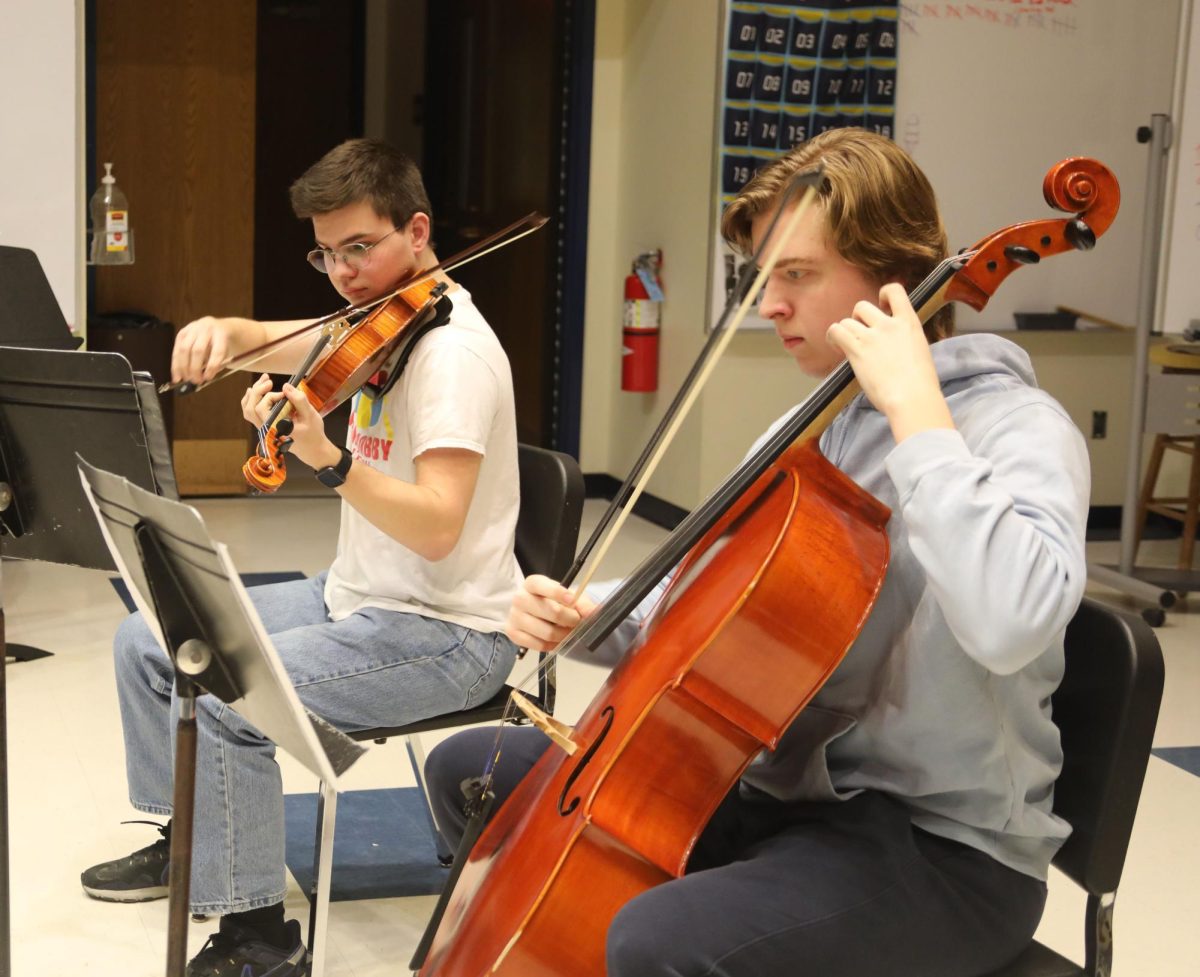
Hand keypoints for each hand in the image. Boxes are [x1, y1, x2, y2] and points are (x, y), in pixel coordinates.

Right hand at [172, 316, 232, 383]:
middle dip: (195, 368)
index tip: (207, 378)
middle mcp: (207, 329)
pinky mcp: (182, 332)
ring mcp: (193, 329)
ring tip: (186, 379)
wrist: (219, 327)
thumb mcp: (227, 352)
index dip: (212, 366)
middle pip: (198, 350)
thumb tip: (203, 378)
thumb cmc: (223, 343)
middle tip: (196, 381)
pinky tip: (176, 375)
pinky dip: (175, 364)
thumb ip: (217, 364)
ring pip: (184, 349)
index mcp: (222, 334)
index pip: (217, 351)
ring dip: (183, 367)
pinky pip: (176, 349)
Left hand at [241, 375, 339, 471]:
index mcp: (275, 428)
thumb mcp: (310, 415)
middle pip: (250, 408)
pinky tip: (256, 392)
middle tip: (268, 380)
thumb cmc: (313, 433)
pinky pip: (252, 414)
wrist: (313, 449)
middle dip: (258, 391)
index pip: (261, 409)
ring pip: (248, 411)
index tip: (284, 393)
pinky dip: (252, 401)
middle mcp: (266, 430)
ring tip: (262, 382)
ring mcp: (264, 429)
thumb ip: (299, 400)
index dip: (269, 396)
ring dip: (253, 395)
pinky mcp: (266, 426)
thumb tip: (286, 386)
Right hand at [506, 574, 597, 651]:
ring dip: (564, 634)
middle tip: (577, 621)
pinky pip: (539, 645)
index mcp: (532, 583)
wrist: (533, 613)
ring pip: (548, 632)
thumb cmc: (551, 601)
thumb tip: (593, 613)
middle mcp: (520, 598)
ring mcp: (514, 617)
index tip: (572, 600)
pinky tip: (557, 639)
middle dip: (571, 619)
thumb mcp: (567, 596)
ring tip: (569, 631)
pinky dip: (553, 645)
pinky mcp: (513, 633)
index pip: (542, 586)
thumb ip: (581, 602)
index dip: (558, 593)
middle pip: (551, 611)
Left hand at [826, 283, 953, 442]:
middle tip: (860, 335)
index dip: (883, 294)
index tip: (881, 307)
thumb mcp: (919, 351)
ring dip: (845, 332)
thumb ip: (905, 340)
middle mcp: (889, 324)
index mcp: (909, 322)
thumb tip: (893, 346)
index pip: (895, 291)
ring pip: (847, 321)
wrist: (912, 398)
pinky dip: (832, 337)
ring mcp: (872, 336)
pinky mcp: (857, 350)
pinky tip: (836, 346)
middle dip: (858, 319)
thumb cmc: (919, 384)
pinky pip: (836, 331)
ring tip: (847, 346)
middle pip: (862, 306)